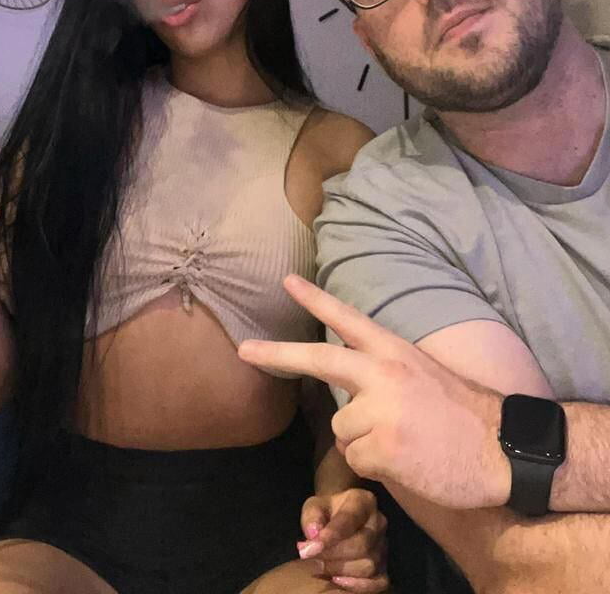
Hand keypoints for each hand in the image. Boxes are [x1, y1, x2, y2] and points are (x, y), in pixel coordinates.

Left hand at [239, 275, 509, 509]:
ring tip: (402, 442)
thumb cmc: (463, 414)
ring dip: (362, 441)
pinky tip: (405, 462)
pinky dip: (374, 467)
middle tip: (244, 350)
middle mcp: (383, 375)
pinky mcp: (383, 448)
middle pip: (319, 361)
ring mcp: (381, 411)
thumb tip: (346, 389)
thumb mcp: (423, 374)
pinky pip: (356, 460)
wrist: (504, 449)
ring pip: (342, 429)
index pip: (348, 319)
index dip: (315, 300)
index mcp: (395, 352)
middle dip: (276, 355)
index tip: (286, 281)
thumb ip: (383, 374)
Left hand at [299, 487, 387, 591]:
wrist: (340, 515)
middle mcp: (379, 522)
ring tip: (320, 565)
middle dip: (333, 555)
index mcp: (363, 501)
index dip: (332, 534)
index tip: (311, 547)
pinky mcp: (385, 566)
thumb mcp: (315, 506)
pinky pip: (379, 582)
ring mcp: (384, 546)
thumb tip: (313, 535)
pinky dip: (358, 585)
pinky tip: (338, 580)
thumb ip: (312, 517)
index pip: (350, 518)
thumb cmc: (327, 511)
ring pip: (368, 565)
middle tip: (311, 556)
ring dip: (340, 570)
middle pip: (361, 545)